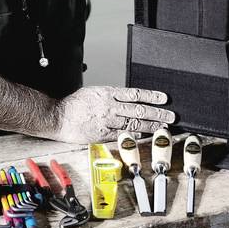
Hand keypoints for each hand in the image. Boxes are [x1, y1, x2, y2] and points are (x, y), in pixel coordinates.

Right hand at [51, 86, 174, 143]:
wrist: (58, 116)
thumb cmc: (75, 104)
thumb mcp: (95, 92)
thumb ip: (112, 96)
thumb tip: (130, 99)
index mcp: (108, 93)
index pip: (135, 94)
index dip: (152, 96)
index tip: (164, 99)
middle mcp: (109, 107)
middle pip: (139, 110)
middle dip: (157, 113)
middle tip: (171, 117)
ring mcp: (107, 122)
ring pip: (133, 123)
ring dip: (151, 126)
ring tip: (163, 128)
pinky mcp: (102, 134)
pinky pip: (123, 135)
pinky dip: (135, 135)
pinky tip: (145, 135)